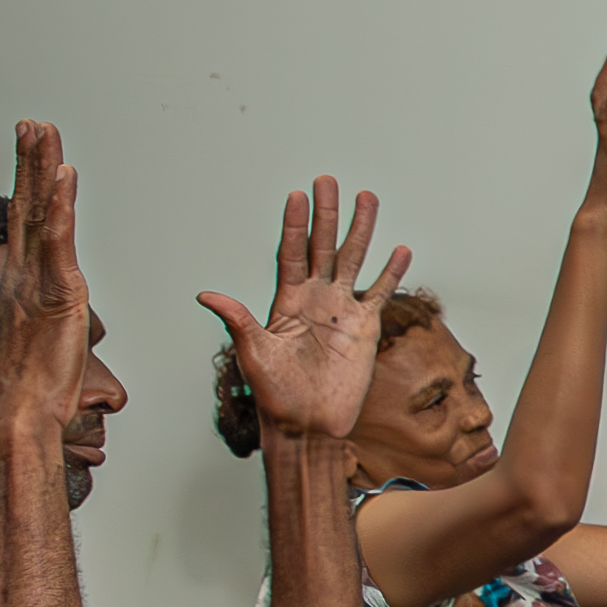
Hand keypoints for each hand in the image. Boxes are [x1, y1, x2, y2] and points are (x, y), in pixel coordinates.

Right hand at [0, 119, 96, 433]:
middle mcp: (19, 277)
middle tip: (33, 123)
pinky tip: (64, 177)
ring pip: (38, 215)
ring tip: (45, 131)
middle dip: (29, 163)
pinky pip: (58, 243)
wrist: (14, 419)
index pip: (20, 226)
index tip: (28, 156)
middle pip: (25, 208)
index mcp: (14, 285)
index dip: (24, 188)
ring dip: (41, 170)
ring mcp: (34, 283)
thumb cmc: (13, 389)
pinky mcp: (55, 295)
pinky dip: (60, 208)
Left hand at [199, 175, 410, 448]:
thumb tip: (206, 294)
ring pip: (353, 260)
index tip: (298, 196)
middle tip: (328, 181)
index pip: (291, 253)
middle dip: (327, 214)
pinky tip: (400, 250)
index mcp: (286, 302)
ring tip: (367, 198)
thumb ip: (237, 320)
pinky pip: (381, 293)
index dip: (295, 225)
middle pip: (323, 246)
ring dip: (361, 230)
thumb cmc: (276, 396)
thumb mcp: (253, 354)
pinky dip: (391, 272)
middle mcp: (315, 300)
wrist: (308, 426)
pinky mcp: (365, 329)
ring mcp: (341, 312)